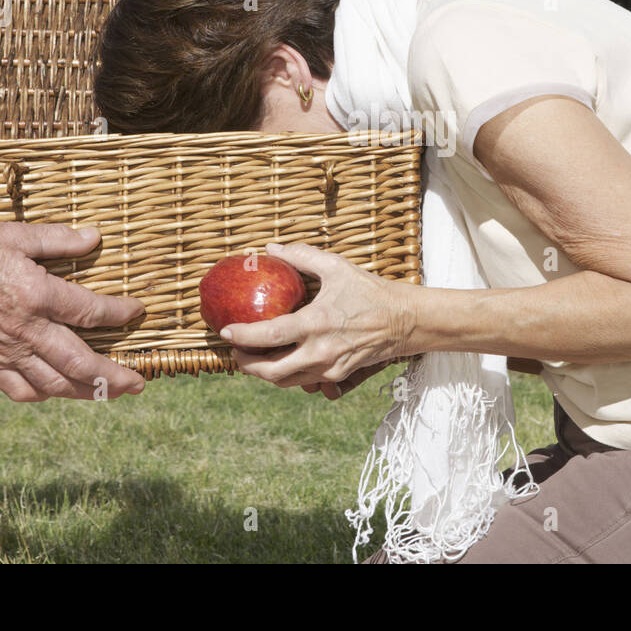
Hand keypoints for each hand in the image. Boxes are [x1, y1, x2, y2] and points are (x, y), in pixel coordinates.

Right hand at [0, 218, 146, 401]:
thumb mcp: (16, 235)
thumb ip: (59, 240)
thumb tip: (95, 237)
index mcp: (36, 295)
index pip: (91, 313)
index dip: (119, 314)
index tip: (137, 312)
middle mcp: (25, 330)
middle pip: (80, 362)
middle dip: (113, 376)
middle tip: (139, 382)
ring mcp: (5, 350)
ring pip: (54, 383)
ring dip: (86, 392)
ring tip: (109, 393)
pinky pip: (19, 389)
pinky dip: (43, 394)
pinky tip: (58, 390)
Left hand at [221, 242, 414, 392]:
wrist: (404, 321)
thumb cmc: (370, 291)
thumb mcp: (336, 267)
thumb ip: (301, 256)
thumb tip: (271, 249)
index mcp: (316, 323)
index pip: (269, 336)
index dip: (243, 337)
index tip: (226, 332)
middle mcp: (320, 351)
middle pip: (271, 371)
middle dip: (246, 365)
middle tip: (235, 352)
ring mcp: (329, 368)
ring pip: (284, 381)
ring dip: (263, 373)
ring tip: (252, 358)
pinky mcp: (337, 377)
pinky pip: (302, 381)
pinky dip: (286, 374)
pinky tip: (280, 360)